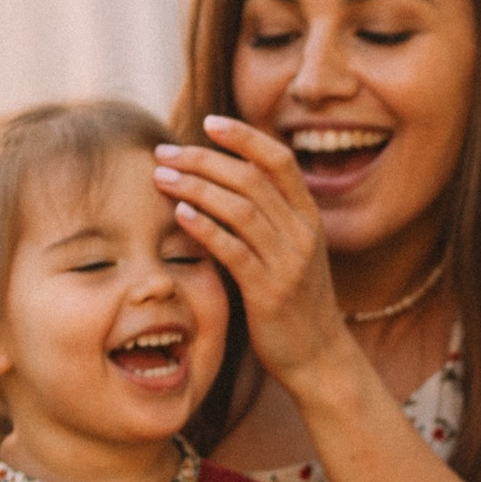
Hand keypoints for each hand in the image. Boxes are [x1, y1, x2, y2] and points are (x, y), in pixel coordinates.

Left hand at [155, 117, 348, 391]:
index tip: (208, 123)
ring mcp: (288, 263)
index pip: (278, 161)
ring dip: (195, 188)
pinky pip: (233, 250)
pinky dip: (205, 228)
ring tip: (160, 178)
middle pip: (250, 179)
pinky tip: (180, 214)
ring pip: (239, 209)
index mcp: (309, 218)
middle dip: (203, 159)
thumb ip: (271, 217)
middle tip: (164, 153)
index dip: (244, 137)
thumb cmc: (296, 302)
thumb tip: (227, 179)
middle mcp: (302, 234)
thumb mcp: (293, 251)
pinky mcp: (270, 293)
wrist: (319, 357)